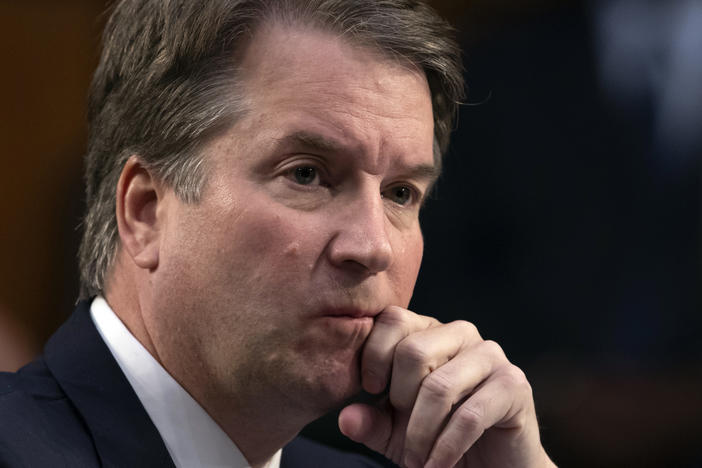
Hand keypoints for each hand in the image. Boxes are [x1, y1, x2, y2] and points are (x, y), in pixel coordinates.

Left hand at [338, 306, 555, 467]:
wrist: (492, 464)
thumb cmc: (439, 437)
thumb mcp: (394, 432)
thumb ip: (369, 421)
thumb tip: (346, 418)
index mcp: (428, 331)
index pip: (392, 319)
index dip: (373, 357)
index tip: (371, 392)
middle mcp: (460, 333)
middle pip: (413, 352)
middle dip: (400, 400)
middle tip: (403, 432)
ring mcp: (490, 355)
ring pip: (439, 386)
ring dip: (421, 434)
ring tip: (416, 461)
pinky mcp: (514, 384)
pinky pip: (469, 415)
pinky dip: (446, 447)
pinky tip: (438, 464)